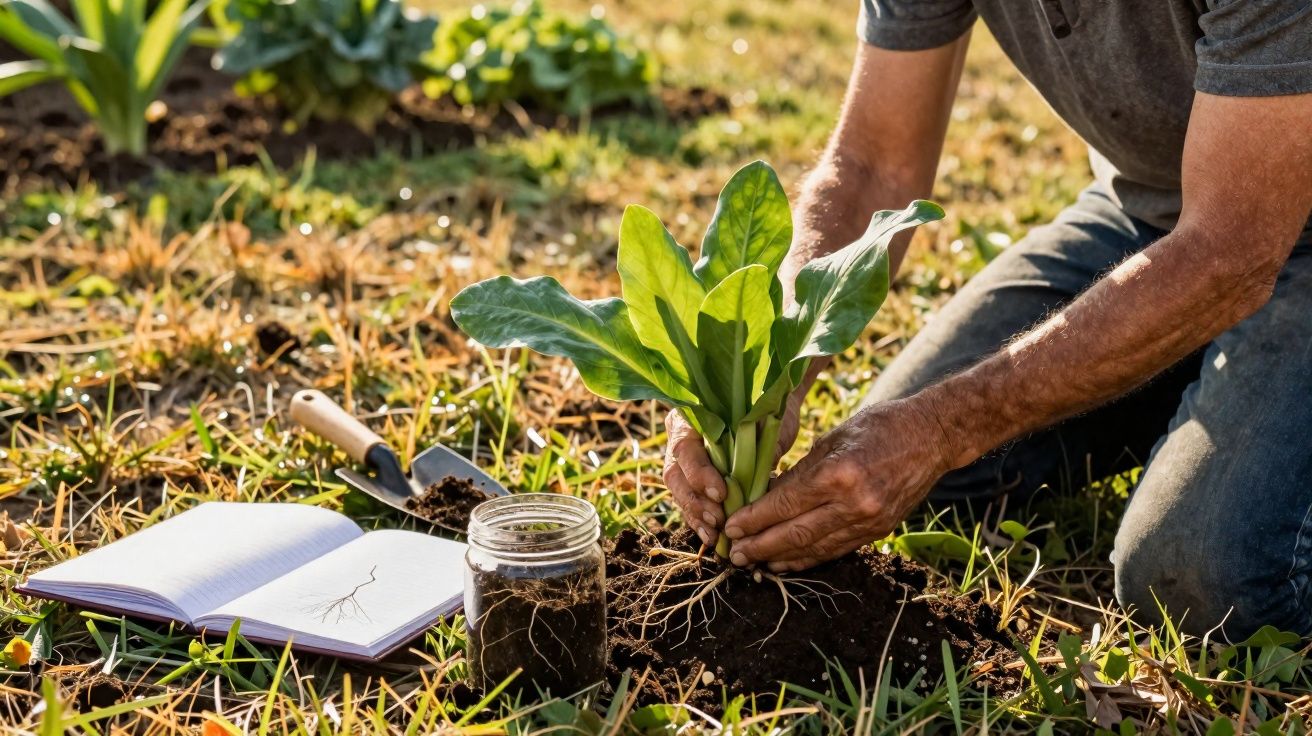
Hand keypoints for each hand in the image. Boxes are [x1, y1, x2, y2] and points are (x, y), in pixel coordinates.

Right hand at [662, 392, 803, 546]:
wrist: (768, 410)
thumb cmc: (766, 411)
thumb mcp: (767, 423)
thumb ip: (759, 445)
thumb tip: (759, 477)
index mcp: (690, 416)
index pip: (685, 447)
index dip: (699, 473)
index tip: (721, 492)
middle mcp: (679, 437)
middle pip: (675, 474)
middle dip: (695, 501)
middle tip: (718, 520)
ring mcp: (683, 461)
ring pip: (679, 492)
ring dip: (696, 516)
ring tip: (714, 535)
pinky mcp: (692, 481)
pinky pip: (689, 503)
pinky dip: (700, 522)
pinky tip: (712, 538)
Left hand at [722, 396, 951, 571]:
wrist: (933, 436)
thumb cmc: (878, 427)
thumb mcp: (832, 439)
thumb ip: (799, 472)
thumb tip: (764, 498)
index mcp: (839, 473)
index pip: (786, 504)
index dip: (754, 519)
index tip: (731, 527)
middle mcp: (855, 503)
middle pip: (797, 533)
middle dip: (761, 545)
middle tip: (734, 554)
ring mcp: (869, 521)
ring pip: (816, 548)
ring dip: (782, 557)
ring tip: (755, 563)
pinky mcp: (879, 531)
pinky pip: (837, 549)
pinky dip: (809, 557)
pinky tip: (787, 561)